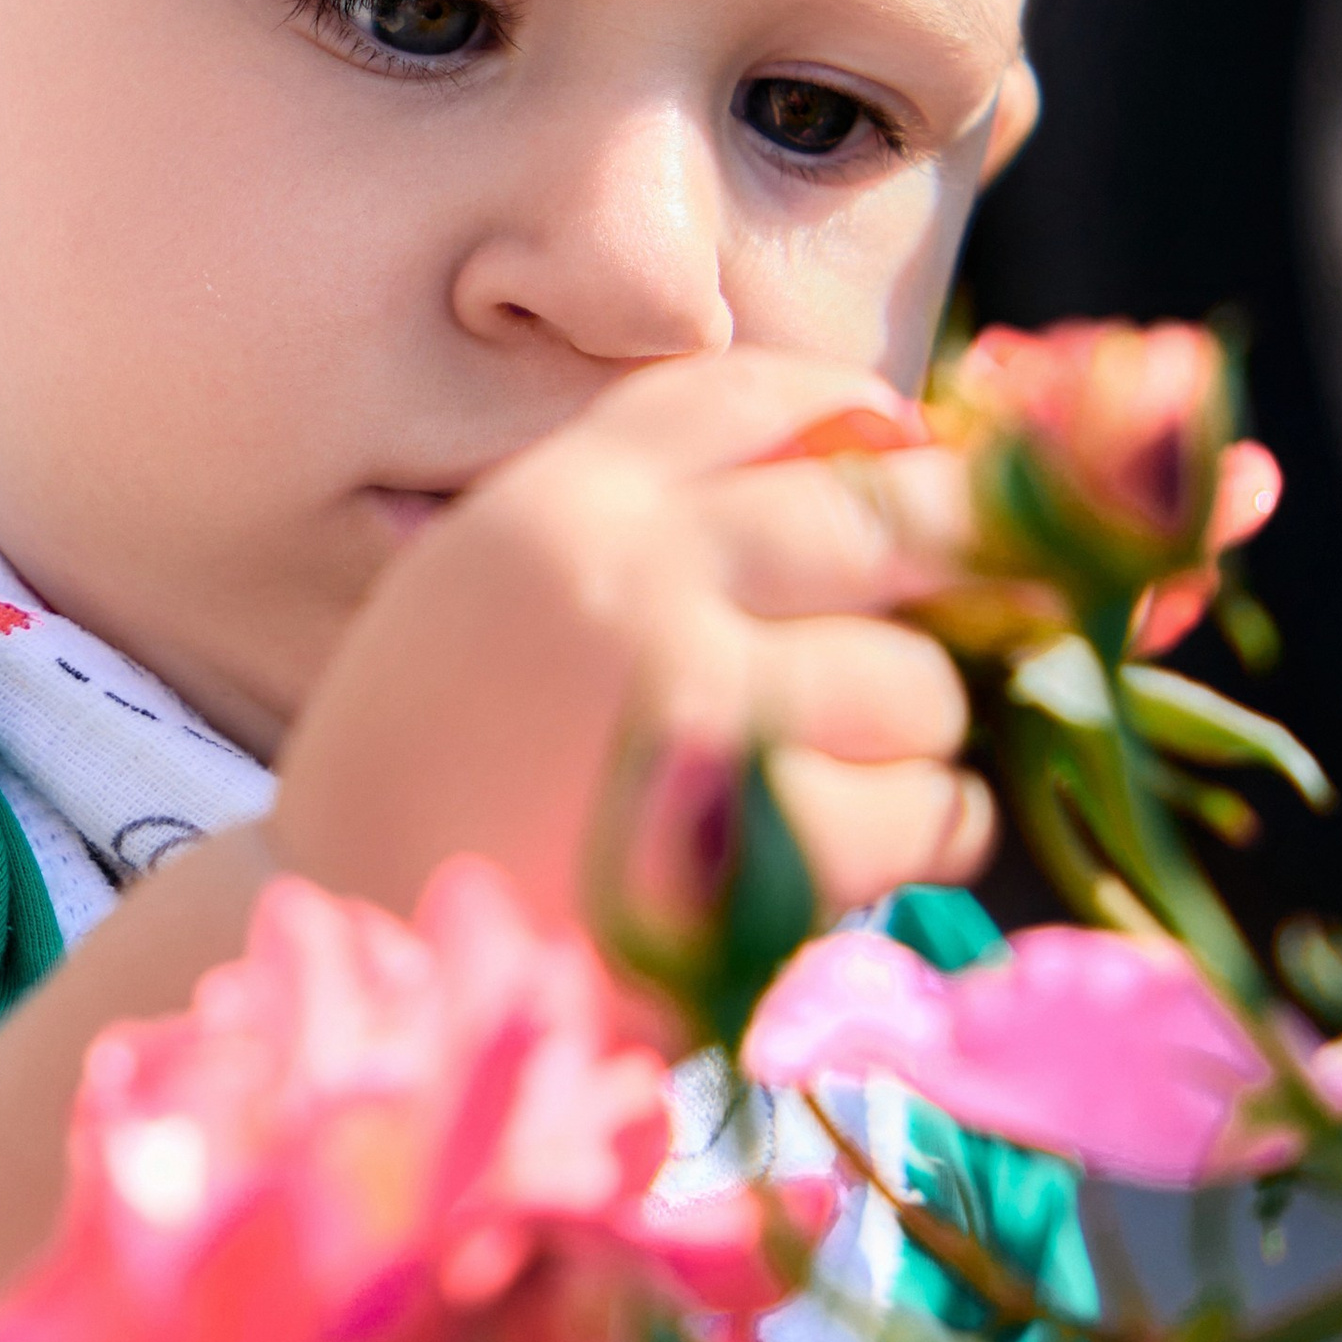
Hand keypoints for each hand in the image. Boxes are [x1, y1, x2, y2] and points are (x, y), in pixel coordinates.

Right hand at [272, 347, 985, 930]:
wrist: (350, 942)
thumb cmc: (432, 772)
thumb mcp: (484, 588)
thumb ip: (635, 520)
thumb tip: (873, 456)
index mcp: (557, 506)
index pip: (751, 399)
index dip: (863, 425)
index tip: (909, 466)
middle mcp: (630, 581)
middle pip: (879, 514)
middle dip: (959, 558)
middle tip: (991, 600)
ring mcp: (697, 713)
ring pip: (915, 681)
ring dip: (916, 733)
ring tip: (850, 773)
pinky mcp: (753, 853)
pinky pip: (925, 811)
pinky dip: (926, 830)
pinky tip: (868, 848)